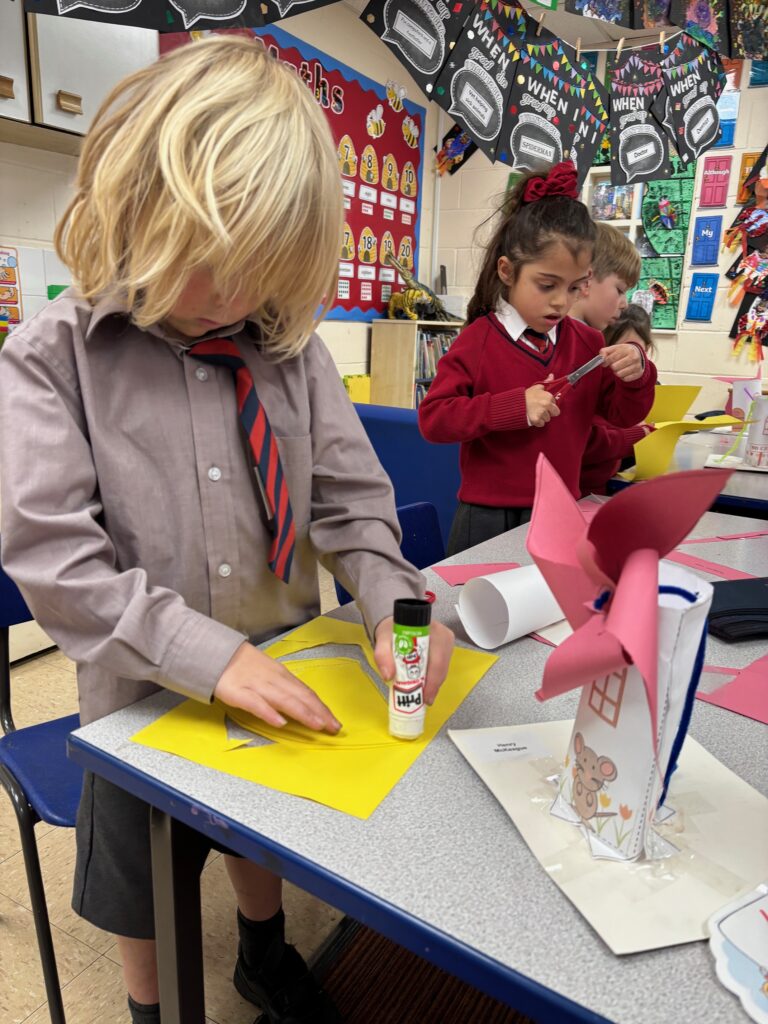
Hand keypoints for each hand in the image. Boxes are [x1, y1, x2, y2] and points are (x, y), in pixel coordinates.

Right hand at [214, 642, 341, 732]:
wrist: (216, 654)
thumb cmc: (244, 666)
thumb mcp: (269, 673)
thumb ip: (284, 687)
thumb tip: (304, 703)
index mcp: (282, 676)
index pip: (306, 692)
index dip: (321, 707)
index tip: (334, 721)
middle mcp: (274, 680)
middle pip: (301, 696)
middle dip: (319, 712)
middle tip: (334, 728)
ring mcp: (257, 686)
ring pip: (285, 700)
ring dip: (303, 713)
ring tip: (318, 725)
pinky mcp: (239, 693)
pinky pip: (256, 704)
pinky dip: (269, 713)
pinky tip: (280, 723)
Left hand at [373, 615, 454, 704]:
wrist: (395, 625)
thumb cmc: (392, 631)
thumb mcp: (383, 640)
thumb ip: (382, 655)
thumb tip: (388, 676)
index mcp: (432, 630)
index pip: (437, 660)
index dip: (432, 681)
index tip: (425, 696)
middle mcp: (443, 636)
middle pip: (442, 668)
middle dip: (432, 686)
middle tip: (422, 700)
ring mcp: (446, 644)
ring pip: (443, 671)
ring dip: (432, 685)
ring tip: (421, 696)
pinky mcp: (445, 651)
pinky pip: (441, 670)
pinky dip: (432, 680)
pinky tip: (423, 686)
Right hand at [525, 376, 560, 426]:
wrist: (514, 404)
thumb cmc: (526, 396)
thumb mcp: (536, 387)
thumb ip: (546, 382)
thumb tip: (552, 375)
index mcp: (548, 396)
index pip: (555, 404)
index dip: (550, 404)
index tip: (543, 403)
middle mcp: (546, 405)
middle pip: (555, 413)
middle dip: (549, 412)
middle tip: (540, 409)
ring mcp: (542, 413)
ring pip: (547, 419)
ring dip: (542, 417)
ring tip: (534, 412)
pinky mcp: (536, 420)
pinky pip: (541, 424)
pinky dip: (537, 422)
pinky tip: (532, 417)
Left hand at [600, 343, 643, 382]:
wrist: (637, 355)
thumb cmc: (622, 352)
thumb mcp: (614, 349)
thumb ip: (604, 351)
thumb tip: (601, 358)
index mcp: (628, 349)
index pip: (611, 358)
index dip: (606, 361)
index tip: (605, 363)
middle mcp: (634, 357)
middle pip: (614, 367)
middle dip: (612, 367)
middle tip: (614, 364)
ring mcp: (637, 366)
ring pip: (619, 374)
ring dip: (616, 372)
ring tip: (619, 368)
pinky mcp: (638, 374)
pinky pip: (625, 379)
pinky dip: (622, 377)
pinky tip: (624, 372)